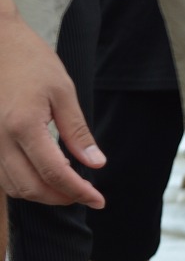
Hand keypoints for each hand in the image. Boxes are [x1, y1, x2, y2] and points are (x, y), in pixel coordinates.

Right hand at [0, 10, 104, 204]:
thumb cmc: (30, 60)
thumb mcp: (63, 91)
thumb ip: (77, 132)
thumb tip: (96, 164)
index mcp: (23, 125)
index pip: (55, 173)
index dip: (79, 192)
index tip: (98, 200)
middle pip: (29, 187)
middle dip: (60, 198)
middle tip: (84, 193)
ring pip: (10, 185)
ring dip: (40, 192)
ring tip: (66, 182)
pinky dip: (21, 181)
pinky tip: (42, 170)